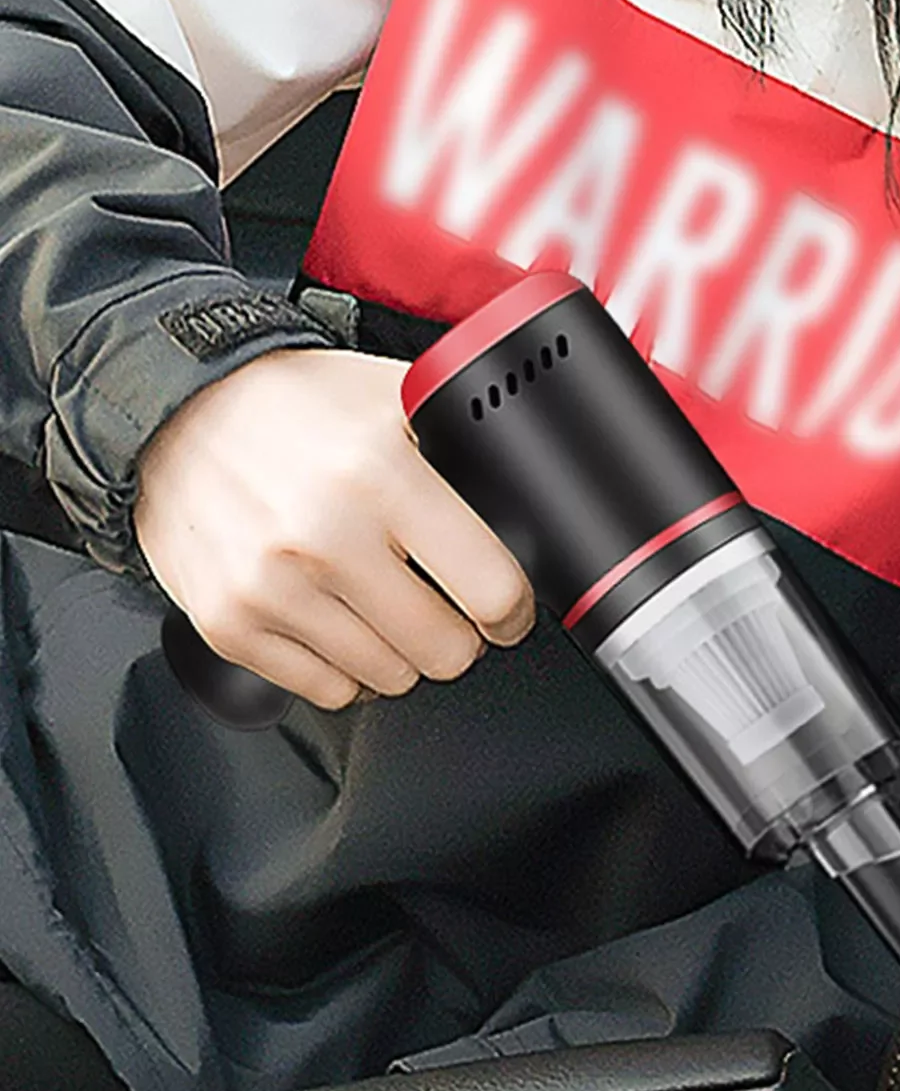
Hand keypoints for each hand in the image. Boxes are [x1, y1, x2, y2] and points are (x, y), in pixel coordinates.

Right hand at [133, 346, 536, 710]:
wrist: (176, 408)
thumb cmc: (297, 406)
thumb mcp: (397, 400)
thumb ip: (465, 451)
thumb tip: (533, 504)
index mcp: (380, 475)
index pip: (491, 590)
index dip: (512, 609)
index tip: (506, 608)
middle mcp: (322, 537)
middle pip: (446, 651)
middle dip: (459, 635)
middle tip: (446, 606)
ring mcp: (269, 587)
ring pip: (391, 678)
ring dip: (402, 652)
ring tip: (386, 604)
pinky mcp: (228, 623)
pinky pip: (327, 690)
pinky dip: (344, 667)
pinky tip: (339, 620)